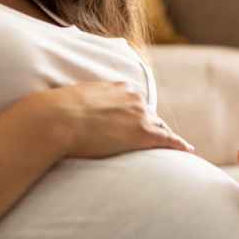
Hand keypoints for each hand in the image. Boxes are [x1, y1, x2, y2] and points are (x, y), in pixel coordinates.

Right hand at [19, 82, 194, 158]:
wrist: (54, 120)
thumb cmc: (51, 114)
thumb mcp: (66, 100)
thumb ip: (73, 103)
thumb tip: (54, 109)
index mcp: (115, 88)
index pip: (133, 102)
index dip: (136, 114)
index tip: (137, 121)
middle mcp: (132, 98)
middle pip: (149, 114)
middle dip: (153, 126)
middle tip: (157, 138)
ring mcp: (139, 116)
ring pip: (159, 127)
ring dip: (165, 137)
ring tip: (175, 147)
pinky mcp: (143, 134)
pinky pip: (168, 140)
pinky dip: (179, 145)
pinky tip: (188, 151)